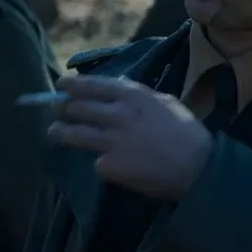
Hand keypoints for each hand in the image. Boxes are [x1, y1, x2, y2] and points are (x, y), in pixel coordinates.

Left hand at [47, 75, 213, 199]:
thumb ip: (138, 96)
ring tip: (53, 133)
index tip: (60, 85)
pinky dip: (101, 164)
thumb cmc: (187, 131)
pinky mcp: (110, 166)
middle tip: (55, 108)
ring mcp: (110, 141)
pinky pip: (97, 162)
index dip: (72, 85)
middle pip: (77, 108)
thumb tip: (118, 92)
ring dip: (60, 132)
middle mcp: (116, 115)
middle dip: (61, 107)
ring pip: (74, 134)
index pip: (92, 85)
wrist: (197, 167)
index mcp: (132, 95)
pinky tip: (110, 166)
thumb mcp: (165, 102)